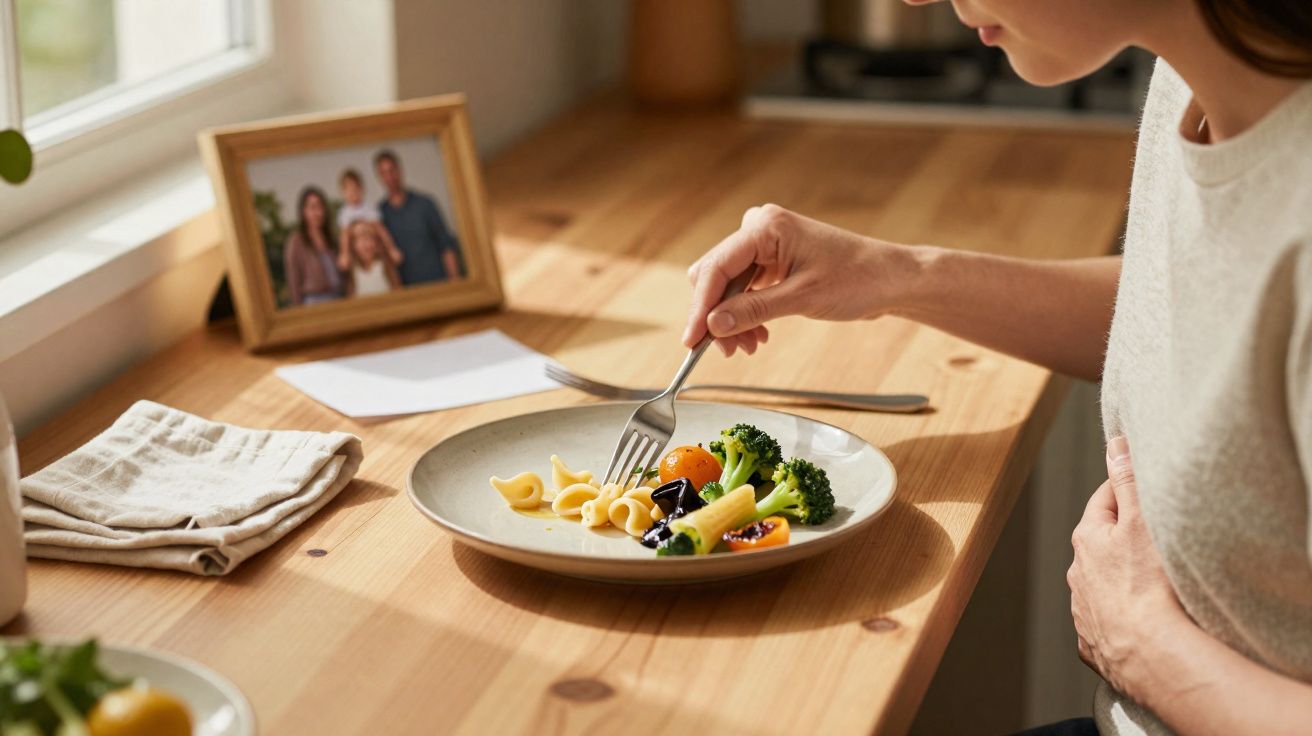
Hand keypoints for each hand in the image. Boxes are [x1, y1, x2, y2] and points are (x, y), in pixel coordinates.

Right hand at [682, 204, 919, 355]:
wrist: (890, 279)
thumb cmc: (857, 279)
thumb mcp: (802, 298)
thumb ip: (753, 310)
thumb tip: (712, 325)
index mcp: (765, 227)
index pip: (716, 268)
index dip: (700, 308)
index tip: (692, 341)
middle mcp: (760, 228)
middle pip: (715, 276)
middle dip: (716, 316)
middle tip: (726, 351)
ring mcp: (765, 243)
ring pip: (727, 285)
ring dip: (731, 319)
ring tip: (748, 347)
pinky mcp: (772, 259)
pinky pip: (743, 288)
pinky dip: (745, 313)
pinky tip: (757, 335)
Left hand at [1068, 436, 1188, 699]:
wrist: (1149, 654)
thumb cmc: (1148, 585)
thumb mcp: (1141, 522)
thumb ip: (1128, 482)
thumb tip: (1115, 444)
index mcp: (1086, 539)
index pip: (1104, 500)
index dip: (1125, 489)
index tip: (1143, 486)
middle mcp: (1077, 573)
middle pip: (1101, 543)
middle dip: (1124, 535)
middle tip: (1156, 534)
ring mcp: (1084, 609)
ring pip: (1103, 583)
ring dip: (1122, 578)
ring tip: (1153, 582)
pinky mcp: (1097, 642)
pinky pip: (1109, 622)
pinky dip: (1122, 616)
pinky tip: (1141, 621)